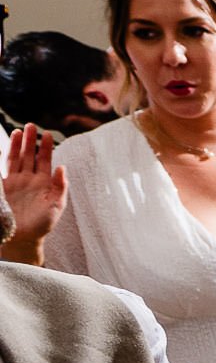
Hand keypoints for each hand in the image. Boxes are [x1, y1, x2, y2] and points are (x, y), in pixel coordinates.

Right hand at [2, 124, 67, 246]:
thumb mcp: (57, 205)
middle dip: (30, 141)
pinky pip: (3, 169)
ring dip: (17, 145)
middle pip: (29, 155)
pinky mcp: (4, 187)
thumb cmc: (43, 223)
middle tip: (31, 125)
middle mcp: (29, 179)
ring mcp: (15, 182)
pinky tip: (4, 148)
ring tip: (19, 131)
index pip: (44, 160)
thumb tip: (63, 167)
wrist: (23, 237)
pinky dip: (4, 158)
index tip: (47, 133)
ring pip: (16, 159)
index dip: (45, 147)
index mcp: (44, 183)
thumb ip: (61, 186)